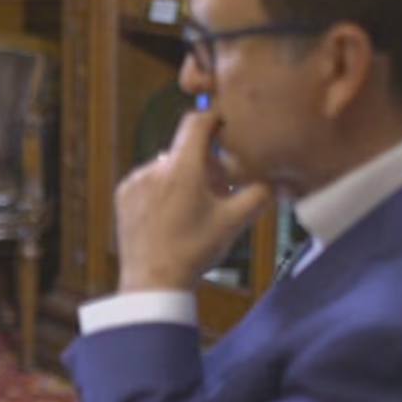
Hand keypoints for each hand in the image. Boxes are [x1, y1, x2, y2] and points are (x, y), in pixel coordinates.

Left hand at [114, 109, 270, 292]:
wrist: (152, 281)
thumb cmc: (194, 251)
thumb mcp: (234, 222)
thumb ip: (259, 194)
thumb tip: (278, 179)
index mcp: (182, 168)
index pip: (197, 121)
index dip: (215, 119)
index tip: (225, 127)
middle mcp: (155, 168)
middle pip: (184, 149)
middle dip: (203, 163)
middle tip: (217, 189)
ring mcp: (135, 181)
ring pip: (166, 167)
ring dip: (181, 178)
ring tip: (193, 208)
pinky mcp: (123, 195)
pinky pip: (147, 181)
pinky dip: (160, 190)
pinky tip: (170, 215)